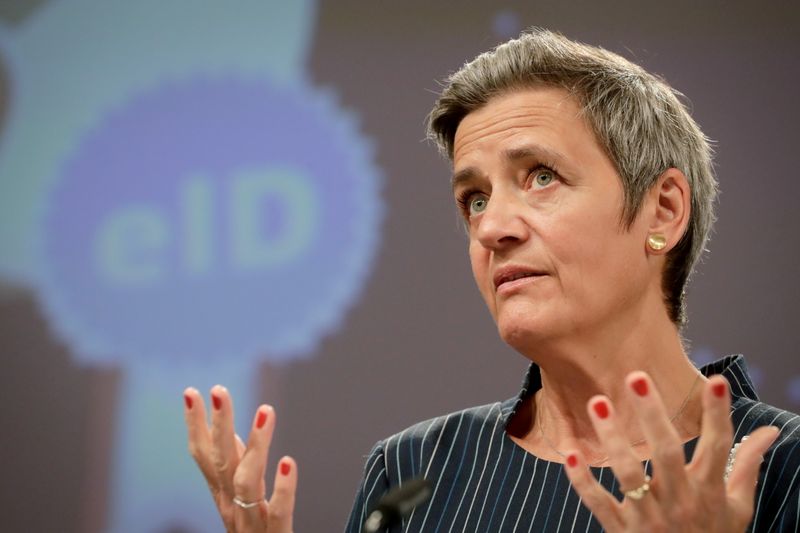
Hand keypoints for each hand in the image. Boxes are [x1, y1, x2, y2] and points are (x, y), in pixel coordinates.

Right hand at [183, 385, 296, 531]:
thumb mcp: (242, 499)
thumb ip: (237, 468)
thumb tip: (232, 432)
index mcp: (222, 497)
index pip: (204, 456)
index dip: (195, 425)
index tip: (191, 392)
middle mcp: (230, 508)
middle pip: (220, 462)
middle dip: (217, 424)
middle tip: (218, 390)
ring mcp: (250, 524)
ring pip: (247, 481)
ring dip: (254, 444)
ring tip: (266, 410)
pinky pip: (277, 513)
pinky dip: (283, 489)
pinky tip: (289, 463)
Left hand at [564, 372, 779, 531]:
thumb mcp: (737, 507)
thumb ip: (747, 465)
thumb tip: (769, 431)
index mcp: (708, 491)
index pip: (718, 447)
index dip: (717, 415)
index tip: (715, 380)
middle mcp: (680, 500)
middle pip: (666, 452)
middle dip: (652, 414)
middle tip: (636, 377)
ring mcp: (649, 516)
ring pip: (628, 474)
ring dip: (612, 438)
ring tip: (598, 402)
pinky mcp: (621, 529)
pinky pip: (599, 503)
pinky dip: (582, 481)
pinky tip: (570, 454)